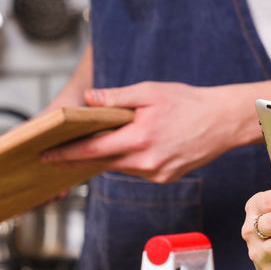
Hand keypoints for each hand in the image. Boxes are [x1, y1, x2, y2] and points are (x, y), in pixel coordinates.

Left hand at [39, 81, 245, 182]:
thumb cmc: (187, 102)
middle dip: (78, 158)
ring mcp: (156, 174)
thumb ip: (116, 97)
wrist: (223, 121)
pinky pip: (136, 170)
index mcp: (138, 139)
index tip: (46, 156)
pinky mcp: (165, 178)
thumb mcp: (149, 91)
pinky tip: (125, 147)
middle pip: (101, 162)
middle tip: (54, 156)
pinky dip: (127, 160)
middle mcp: (145, 162)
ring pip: (119, 167)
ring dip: (105, 157)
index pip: (92, 150)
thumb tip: (87, 100)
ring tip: (88, 146)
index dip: (67, 153)